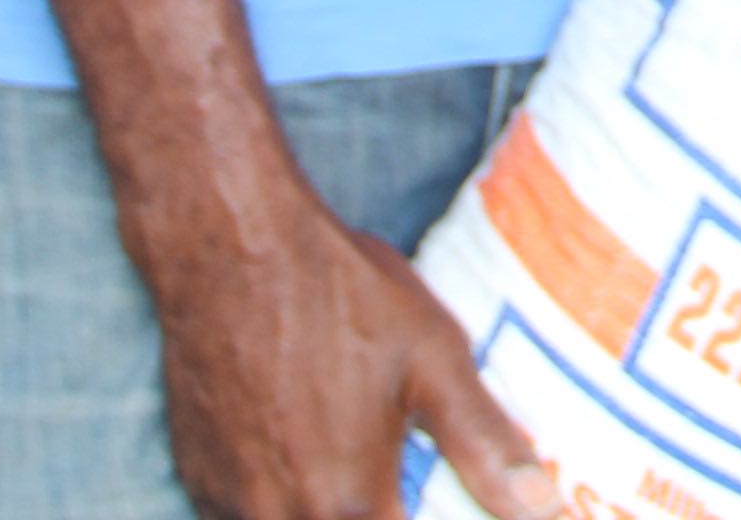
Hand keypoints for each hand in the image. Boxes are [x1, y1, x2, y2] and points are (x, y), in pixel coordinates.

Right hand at [146, 192, 556, 519]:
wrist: (230, 247)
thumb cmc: (340, 296)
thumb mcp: (434, 360)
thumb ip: (486, 445)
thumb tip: (542, 507)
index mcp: (350, 505)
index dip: (423, 517)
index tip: (420, 493)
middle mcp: (281, 519)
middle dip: (374, 515)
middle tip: (393, 479)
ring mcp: (230, 504)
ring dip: (327, 512)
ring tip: (346, 467)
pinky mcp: (198, 480)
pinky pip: (243, 516)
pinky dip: (278, 505)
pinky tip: (303, 457)